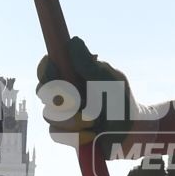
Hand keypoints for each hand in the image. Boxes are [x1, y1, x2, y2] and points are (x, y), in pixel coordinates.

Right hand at [34, 36, 134, 150]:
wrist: (130, 133)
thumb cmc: (121, 102)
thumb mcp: (108, 80)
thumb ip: (88, 65)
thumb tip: (73, 42)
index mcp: (73, 77)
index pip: (48, 69)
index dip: (46, 70)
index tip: (54, 70)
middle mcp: (64, 93)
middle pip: (44, 91)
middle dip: (63, 98)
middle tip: (80, 102)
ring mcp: (63, 114)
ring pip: (50, 115)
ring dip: (74, 119)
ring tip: (94, 121)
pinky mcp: (65, 134)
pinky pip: (56, 133)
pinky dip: (75, 134)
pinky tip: (90, 134)